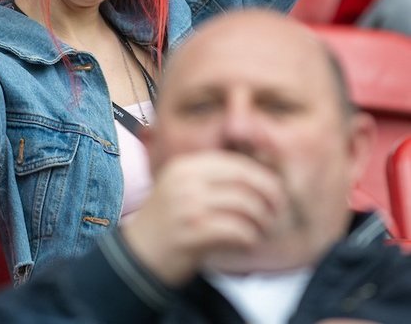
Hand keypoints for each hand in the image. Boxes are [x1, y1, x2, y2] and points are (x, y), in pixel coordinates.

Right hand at [122, 151, 285, 285]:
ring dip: (262, 221)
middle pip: (246, 180)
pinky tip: (248, 243)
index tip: (275, 192)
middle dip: (270, 197)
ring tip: (262, 231)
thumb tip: (258, 177)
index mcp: (184, 166)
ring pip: (246, 205)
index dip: (262, 176)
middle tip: (276, 212)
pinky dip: (251, 238)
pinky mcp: (194, 232)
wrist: (140, 253)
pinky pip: (239, 230)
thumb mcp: (180, 188)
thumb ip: (209, 179)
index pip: (236, 162)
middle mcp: (186, 181)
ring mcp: (189, 205)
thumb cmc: (167, 222)